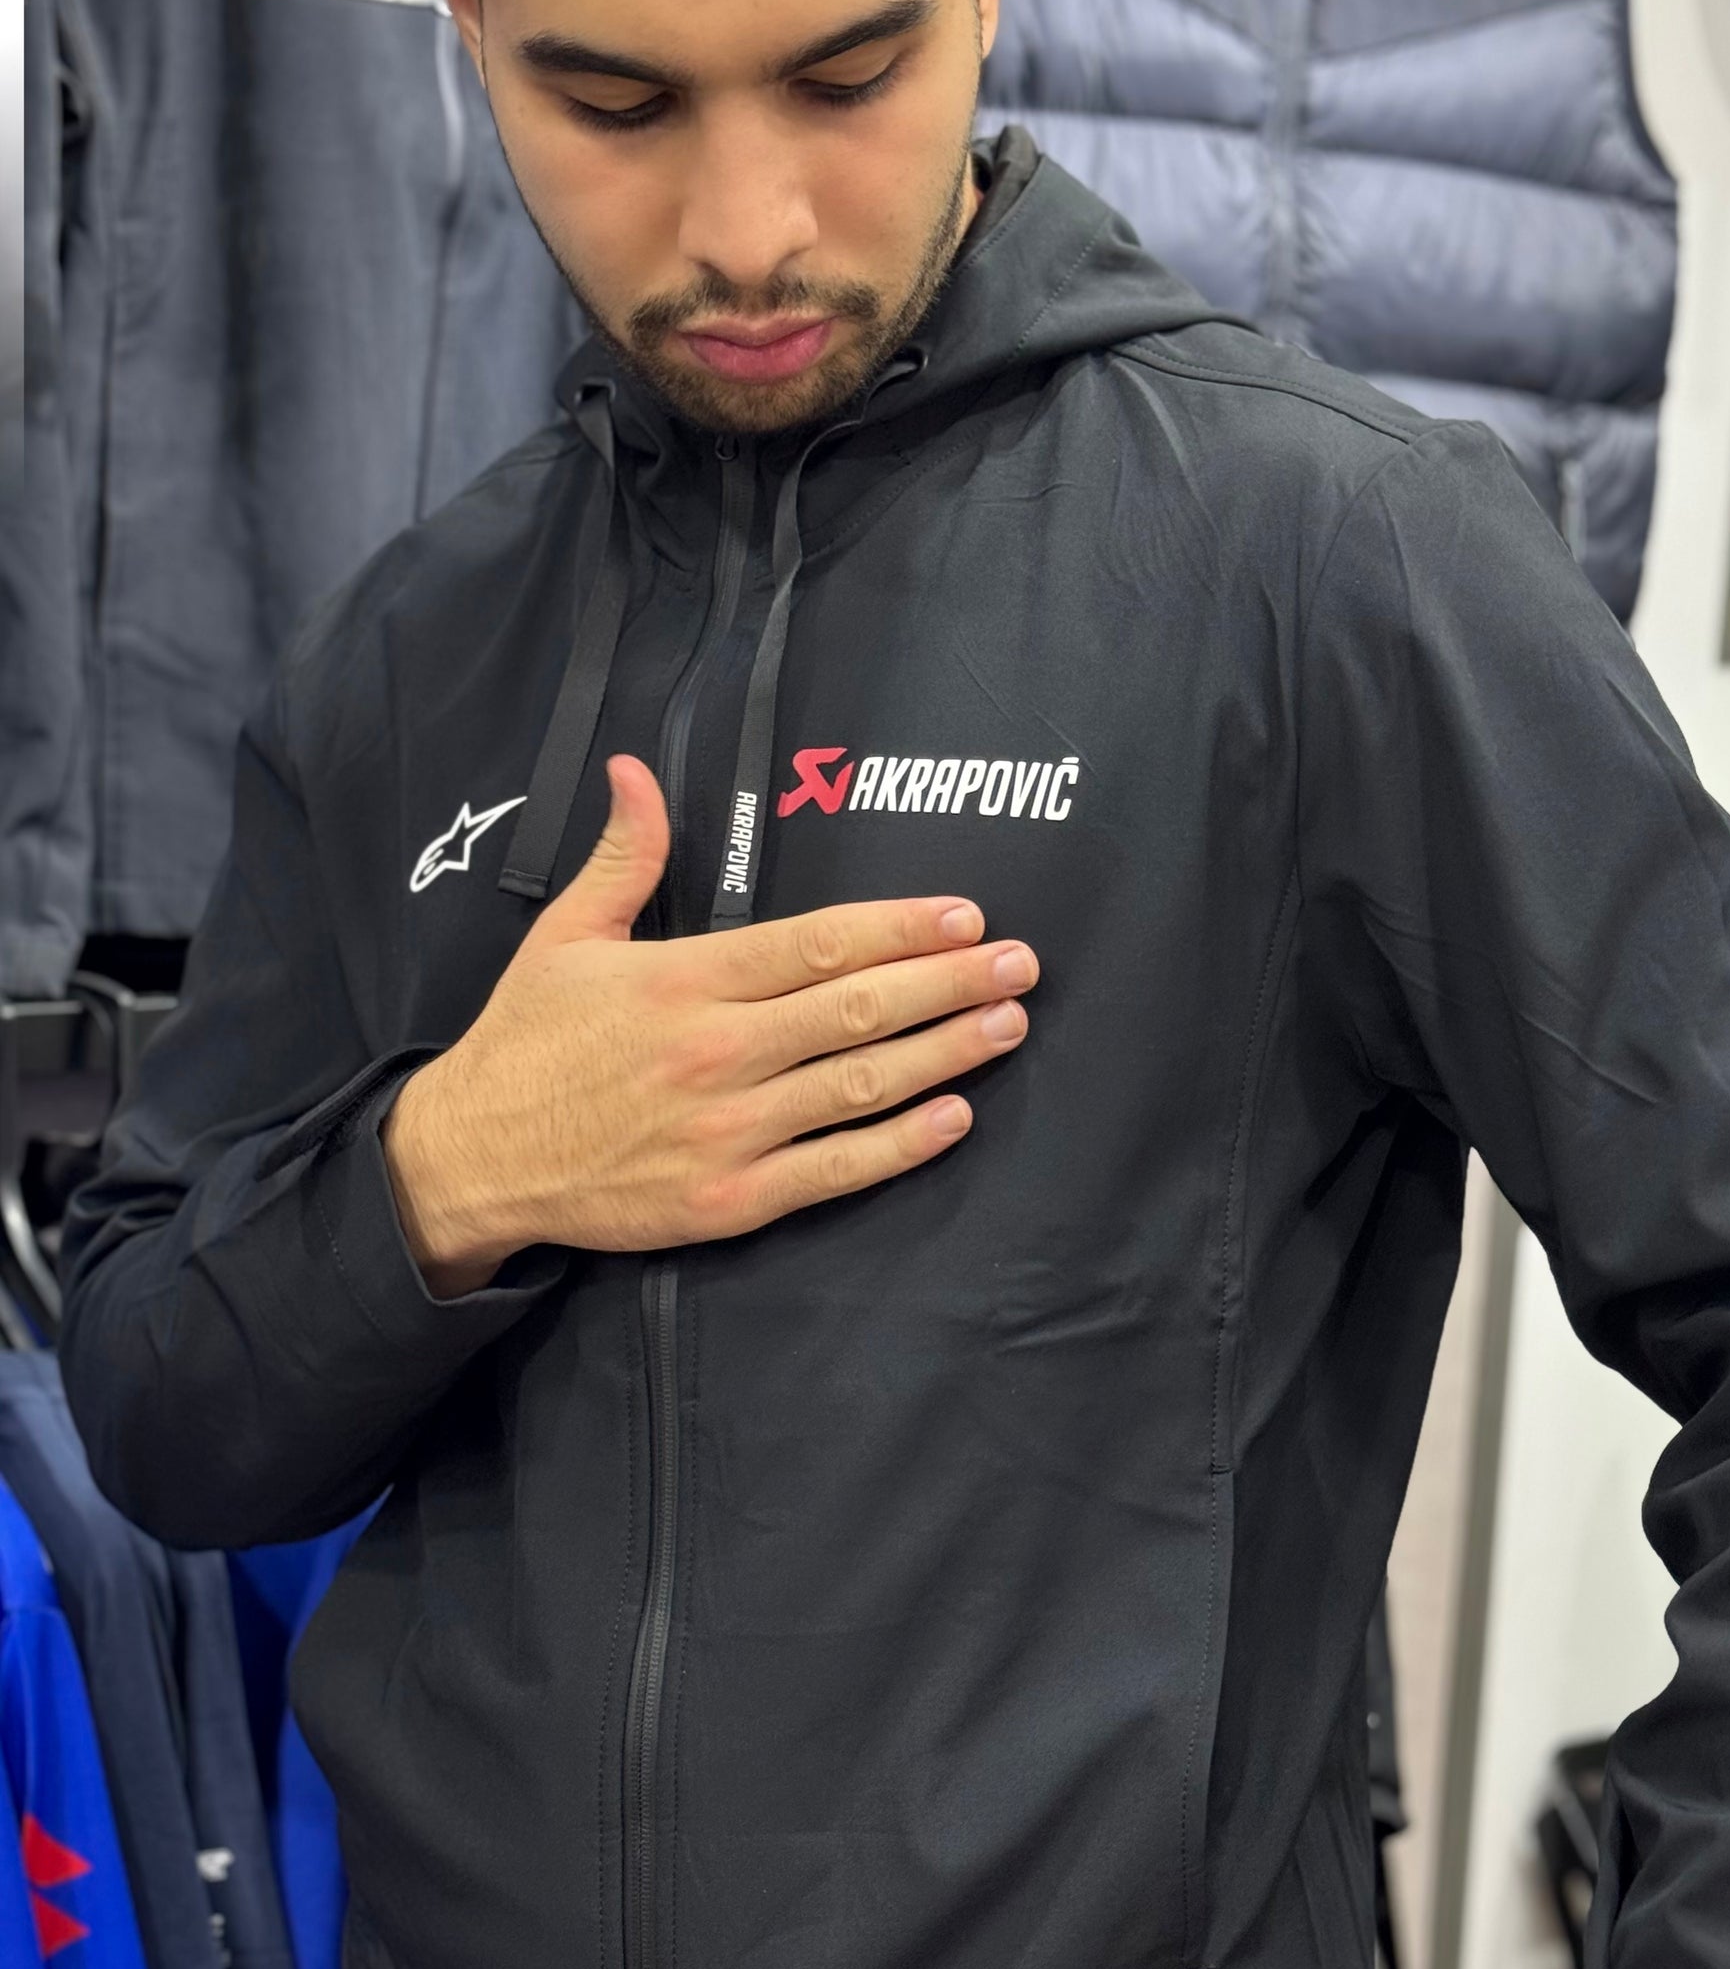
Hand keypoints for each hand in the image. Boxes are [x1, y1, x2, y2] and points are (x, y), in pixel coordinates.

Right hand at [384, 755, 1037, 1294]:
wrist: (472, 1159)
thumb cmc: (525, 1042)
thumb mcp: (567, 935)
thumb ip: (625, 855)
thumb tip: (637, 768)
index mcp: (685, 980)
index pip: (818, 945)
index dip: (901, 928)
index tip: (964, 915)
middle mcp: (716, 1051)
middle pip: (859, 1008)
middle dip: (951, 982)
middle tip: (1019, 963)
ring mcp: (727, 1131)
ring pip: (861, 1085)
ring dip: (947, 1054)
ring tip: (1008, 1025)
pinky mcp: (729, 1200)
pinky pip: (835, 1170)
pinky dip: (902, 1145)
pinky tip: (955, 1117)